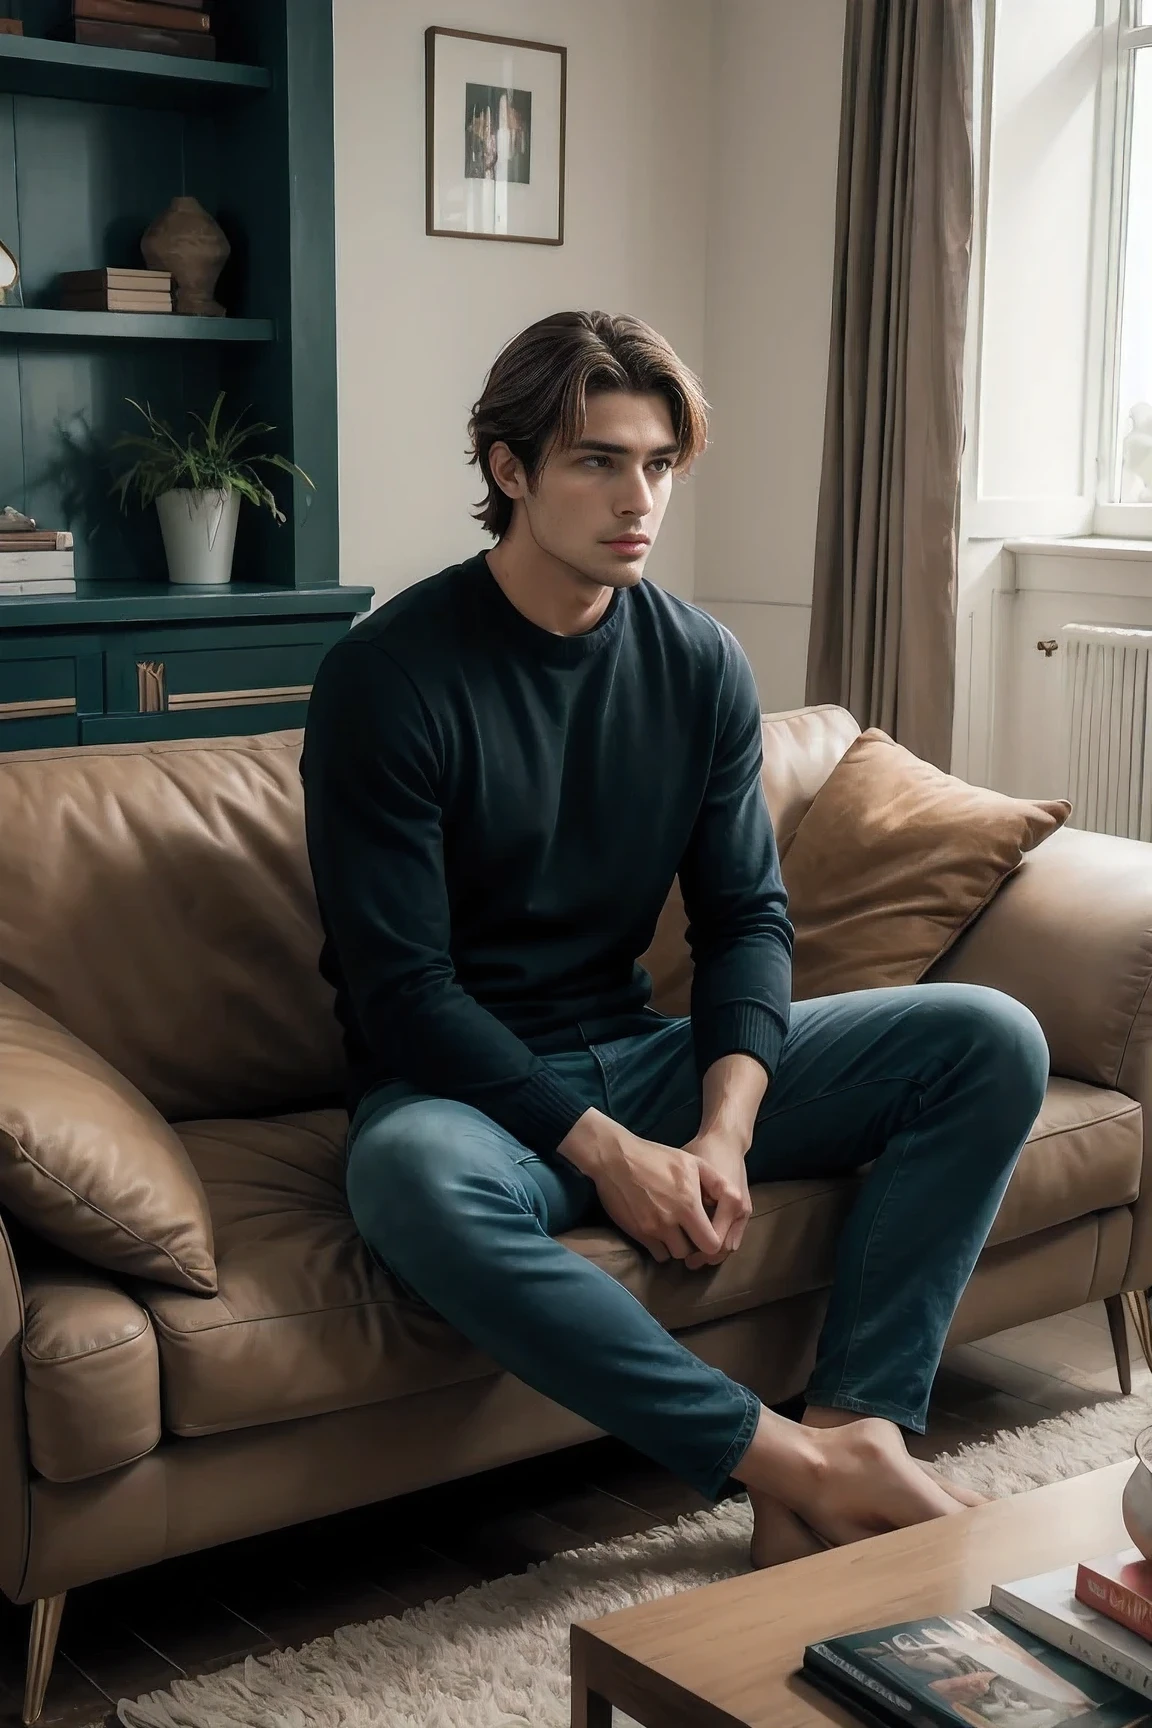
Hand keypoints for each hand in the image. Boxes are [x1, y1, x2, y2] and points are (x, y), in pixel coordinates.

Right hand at [585, 1128, 729, 1264]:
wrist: (615, 1158)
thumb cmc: (655, 1157)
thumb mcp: (691, 1161)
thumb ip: (715, 1181)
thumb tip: (732, 1198)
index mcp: (688, 1203)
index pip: (711, 1243)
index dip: (712, 1242)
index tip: (708, 1233)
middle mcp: (671, 1220)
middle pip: (692, 1253)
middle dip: (694, 1246)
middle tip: (691, 1234)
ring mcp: (652, 1228)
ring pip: (674, 1255)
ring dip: (677, 1246)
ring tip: (676, 1231)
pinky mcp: (637, 1233)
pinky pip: (656, 1253)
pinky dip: (661, 1247)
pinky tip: (661, 1233)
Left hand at [683, 1128, 751, 1268]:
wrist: (725, 1139)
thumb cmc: (704, 1152)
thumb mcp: (690, 1171)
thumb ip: (682, 1198)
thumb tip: (666, 1224)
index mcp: (730, 1201)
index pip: (715, 1241)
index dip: (698, 1252)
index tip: (682, 1254)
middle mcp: (741, 1210)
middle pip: (724, 1249)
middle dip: (705, 1257)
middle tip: (686, 1261)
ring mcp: (745, 1212)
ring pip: (729, 1246)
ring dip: (713, 1253)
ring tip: (693, 1255)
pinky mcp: (743, 1211)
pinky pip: (732, 1237)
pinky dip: (719, 1243)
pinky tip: (703, 1243)